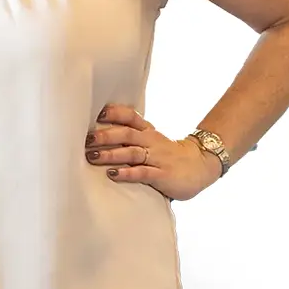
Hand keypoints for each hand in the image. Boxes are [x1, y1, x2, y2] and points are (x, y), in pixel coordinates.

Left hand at [85, 104, 222, 200]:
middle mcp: (151, 142)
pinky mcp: (162, 175)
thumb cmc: (168, 155)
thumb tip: (98, 137)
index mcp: (148, 132)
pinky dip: (127, 173)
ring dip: (111, 154)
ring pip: (132, 153)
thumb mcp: (151, 141)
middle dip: (106, 135)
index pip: (131, 117)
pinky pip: (142, 172)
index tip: (98, 113)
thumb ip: (130, 138)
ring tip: (92, 156)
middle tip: (87, 139)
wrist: (201, 166)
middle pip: (127, 134)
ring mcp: (157, 158)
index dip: (115, 113)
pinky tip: (113, 174)